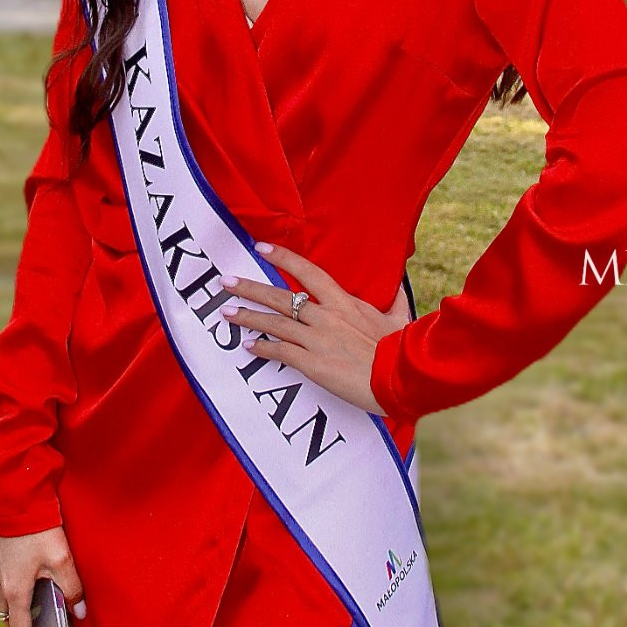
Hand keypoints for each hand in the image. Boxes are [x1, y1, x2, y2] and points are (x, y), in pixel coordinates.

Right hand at [0, 525, 85, 626]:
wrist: (18, 500)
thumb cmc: (40, 530)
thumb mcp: (62, 559)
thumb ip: (72, 587)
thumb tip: (80, 611)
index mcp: (15, 591)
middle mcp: (0, 585)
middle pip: (9, 619)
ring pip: (4, 603)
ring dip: (17, 613)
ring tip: (36, 618)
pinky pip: (3, 587)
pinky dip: (15, 595)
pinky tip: (30, 589)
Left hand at [222, 244, 410, 415]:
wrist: (400, 378)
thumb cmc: (401, 349)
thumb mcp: (399, 319)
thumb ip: (395, 302)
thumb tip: (399, 287)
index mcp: (344, 302)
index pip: (309, 272)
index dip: (284, 258)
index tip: (262, 248)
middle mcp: (326, 316)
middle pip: (281, 297)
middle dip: (250, 288)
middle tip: (226, 281)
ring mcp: (317, 339)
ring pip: (275, 323)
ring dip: (248, 317)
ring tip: (227, 313)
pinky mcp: (313, 364)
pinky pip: (281, 352)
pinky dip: (263, 348)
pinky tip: (249, 346)